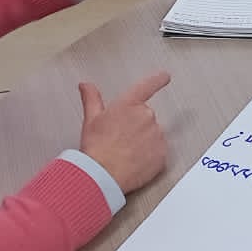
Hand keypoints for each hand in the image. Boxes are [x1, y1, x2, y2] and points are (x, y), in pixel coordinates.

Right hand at [78, 72, 170, 194]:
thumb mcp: (91, 119)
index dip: (157, 80)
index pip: (147, 87)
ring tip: (126, 153)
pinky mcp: (162, 154)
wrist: (103, 174)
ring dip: (144, 141)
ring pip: (153, 135)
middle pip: (146, 117)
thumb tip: (86, 85)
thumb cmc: (96, 148)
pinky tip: (135, 161)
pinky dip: (149, 156)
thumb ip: (91, 98)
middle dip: (136, 126)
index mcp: (129, 105)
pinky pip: (158, 152)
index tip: (164, 76)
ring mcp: (157, 135)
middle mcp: (146, 116)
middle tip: (120, 139)